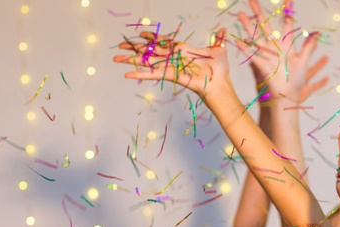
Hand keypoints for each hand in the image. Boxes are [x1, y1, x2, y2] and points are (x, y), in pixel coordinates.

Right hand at [114, 26, 232, 98]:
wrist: (220, 83)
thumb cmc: (220, 70)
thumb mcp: (219, 50)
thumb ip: (218, 40)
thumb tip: (224, 29)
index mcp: (182, 49)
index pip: (163, 41)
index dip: (152, 37)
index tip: (141, 33)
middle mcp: (173, 57)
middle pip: (150, 51)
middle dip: (134, 48)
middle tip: (120, 46)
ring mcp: (170, 66)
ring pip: (147, 61)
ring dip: (131, 60)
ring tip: (116, 59)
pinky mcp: (169, 75)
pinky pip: (153, 74)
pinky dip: (140, 74)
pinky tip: (127, 74)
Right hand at [237, 0, 328, 104]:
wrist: (288, 95)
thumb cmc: (295, 79)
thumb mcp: (304, 62)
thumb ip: (308, 48)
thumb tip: (316, 36)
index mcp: (286, 44)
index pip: (287, 24)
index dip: (287, 12)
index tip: (288, 0)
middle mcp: (274, 46)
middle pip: (266, 25)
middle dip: (259, 12)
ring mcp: (267, 54)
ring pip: (256, 36)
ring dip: (248, 26)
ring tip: (241, 14)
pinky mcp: (261, 65)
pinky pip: (252, 55)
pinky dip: (245, 49)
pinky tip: (237, 41)